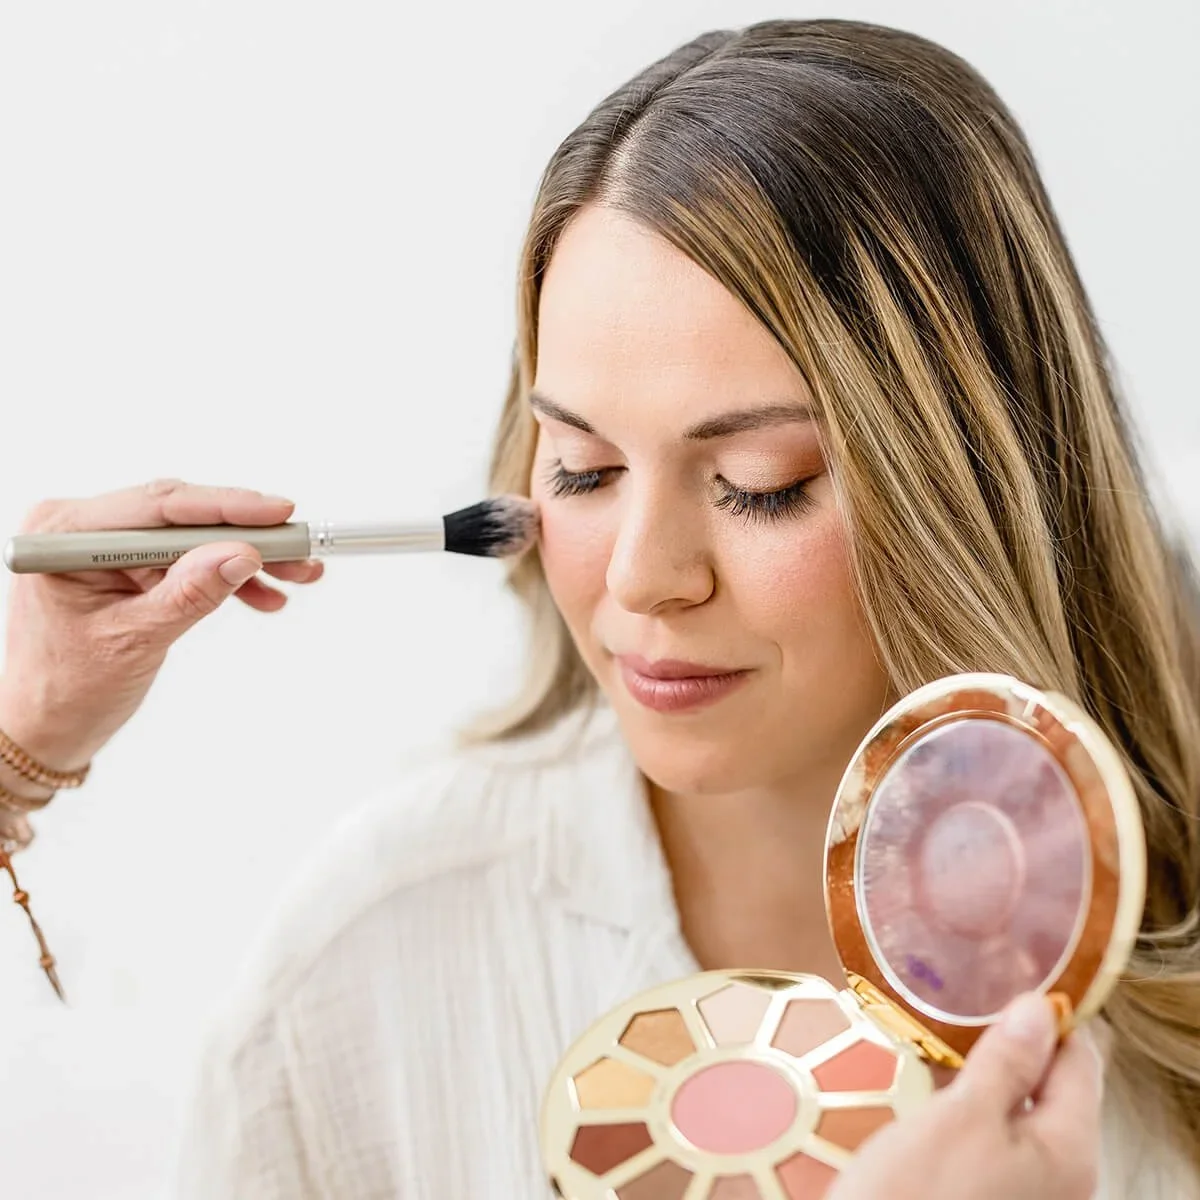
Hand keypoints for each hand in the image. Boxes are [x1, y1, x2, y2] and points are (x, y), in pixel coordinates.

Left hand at [0, 479, 323, 772]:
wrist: (46, 727)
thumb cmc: (67, 689)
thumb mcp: (135, 640)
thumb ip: (189, 593)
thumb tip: (241, 554)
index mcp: (66, 535)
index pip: (159, 506)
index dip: (226, 506)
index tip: (279, 512)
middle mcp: (83, 528)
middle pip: (182, 516)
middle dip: (246, 535)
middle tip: (300, 548)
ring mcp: (106, 546)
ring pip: (192, 538)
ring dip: (245, 558)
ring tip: (296, 576)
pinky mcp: (127, 565)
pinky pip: (186, 561)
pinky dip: (225, 578)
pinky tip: (264, 596)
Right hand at [829, 994, 1103, 1199]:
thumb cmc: (917, 1196)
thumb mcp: (962, 1117)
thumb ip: (1007, 1062)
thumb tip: (1040, 1009)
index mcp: (1069, 1151)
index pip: (1080, 1060)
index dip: (1049, 1013)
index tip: (1006, 971)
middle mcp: (1060, 1176)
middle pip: (1051, 1086)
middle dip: (1010, 1040)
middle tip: (965, 996)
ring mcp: (1023, 1190)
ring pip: (1016, 1110)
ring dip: (983, 1070)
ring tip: (941, 1031)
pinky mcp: (986, 1196)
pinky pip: (991, 1136)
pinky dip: (968, 1104)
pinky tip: (932, 1084)